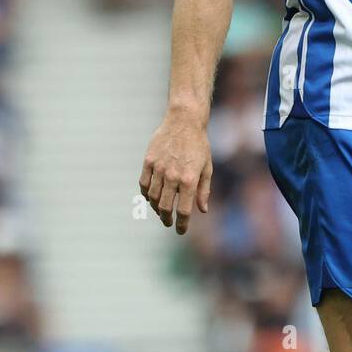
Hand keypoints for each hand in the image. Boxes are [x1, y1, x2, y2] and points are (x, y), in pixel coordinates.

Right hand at [140, 114, 212, 233]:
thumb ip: (203, 190)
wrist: (184, 121)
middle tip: (168, 223)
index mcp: (189, 180)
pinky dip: (146, 194)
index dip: (181, 224)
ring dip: (156, 208)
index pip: (183, 210)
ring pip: (153, 198)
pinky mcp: (149, 162)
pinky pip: (144, 184)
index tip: (180, 231)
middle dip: (167, 219)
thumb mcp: (207, 168)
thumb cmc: (199, 144)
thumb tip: (202, 210)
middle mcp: (173, 176)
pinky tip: (151, 197)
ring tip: (161, 211)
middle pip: (165, 207)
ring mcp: (159, 169)